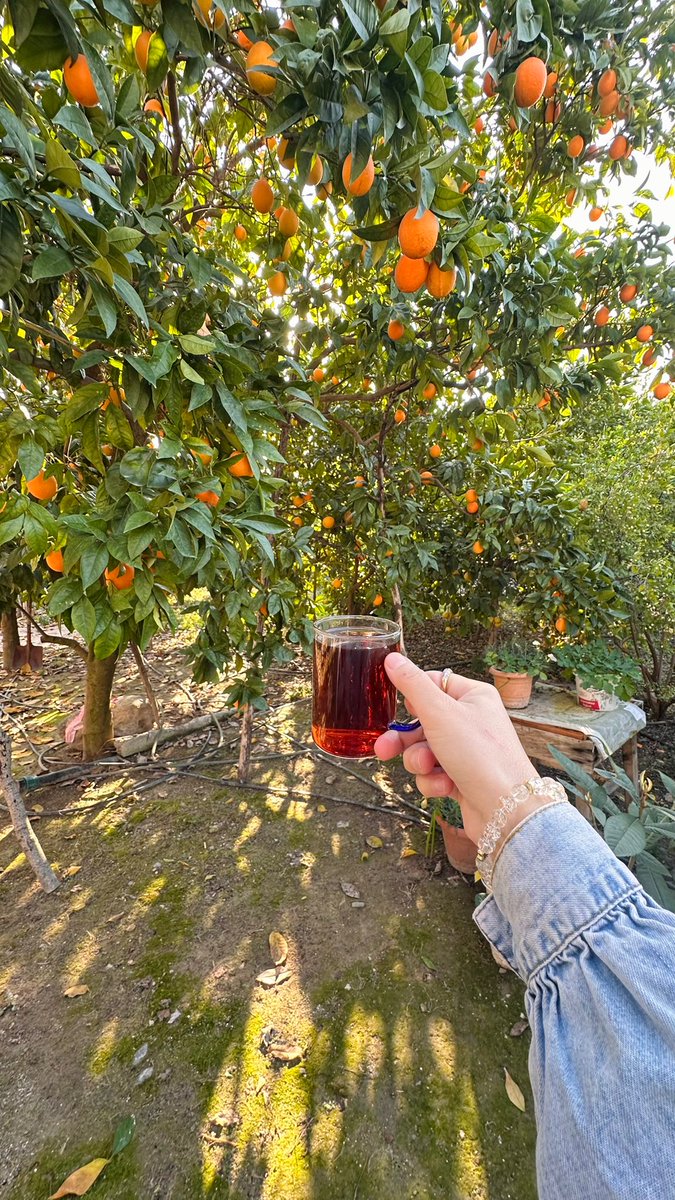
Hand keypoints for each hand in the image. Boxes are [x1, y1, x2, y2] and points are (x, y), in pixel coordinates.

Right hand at [374, 653, 539, 845]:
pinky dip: (434, 781)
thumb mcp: (440, 713)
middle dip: (404, 739)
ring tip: (429, 768)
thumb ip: (412, 685)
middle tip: (383, 749)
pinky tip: (446, 787)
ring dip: (420, 762)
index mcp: (473, 696)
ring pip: (424, 751)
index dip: (413, 696)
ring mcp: (468, 752)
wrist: (506, 811)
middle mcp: (472, 721)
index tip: (392, 704)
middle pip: (423, 722)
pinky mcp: (463, 779)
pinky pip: (434, 774)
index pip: (434, 684)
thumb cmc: (480, 755)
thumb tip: (391, 657)